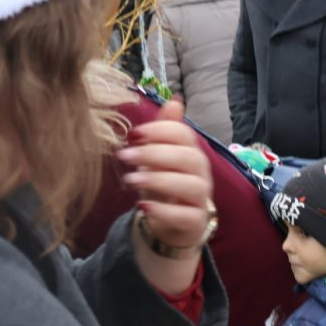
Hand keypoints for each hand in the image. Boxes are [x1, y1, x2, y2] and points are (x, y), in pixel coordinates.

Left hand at [117, 100, 214, 251]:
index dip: (159, 131)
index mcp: (191, 152)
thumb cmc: (164, 184)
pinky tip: (143, 207)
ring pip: (190, 185)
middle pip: (187, 157)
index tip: (132, 134)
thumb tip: (175, 101)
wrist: (172, 224)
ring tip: (130, 180)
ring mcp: (201, 198)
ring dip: (159, 180)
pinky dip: (165, 211)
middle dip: (155, 154)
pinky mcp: (196, 221)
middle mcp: (201, 173)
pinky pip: (186, 215)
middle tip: (124, 156)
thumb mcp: (159, 156)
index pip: (184, 134)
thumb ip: (163, 132)